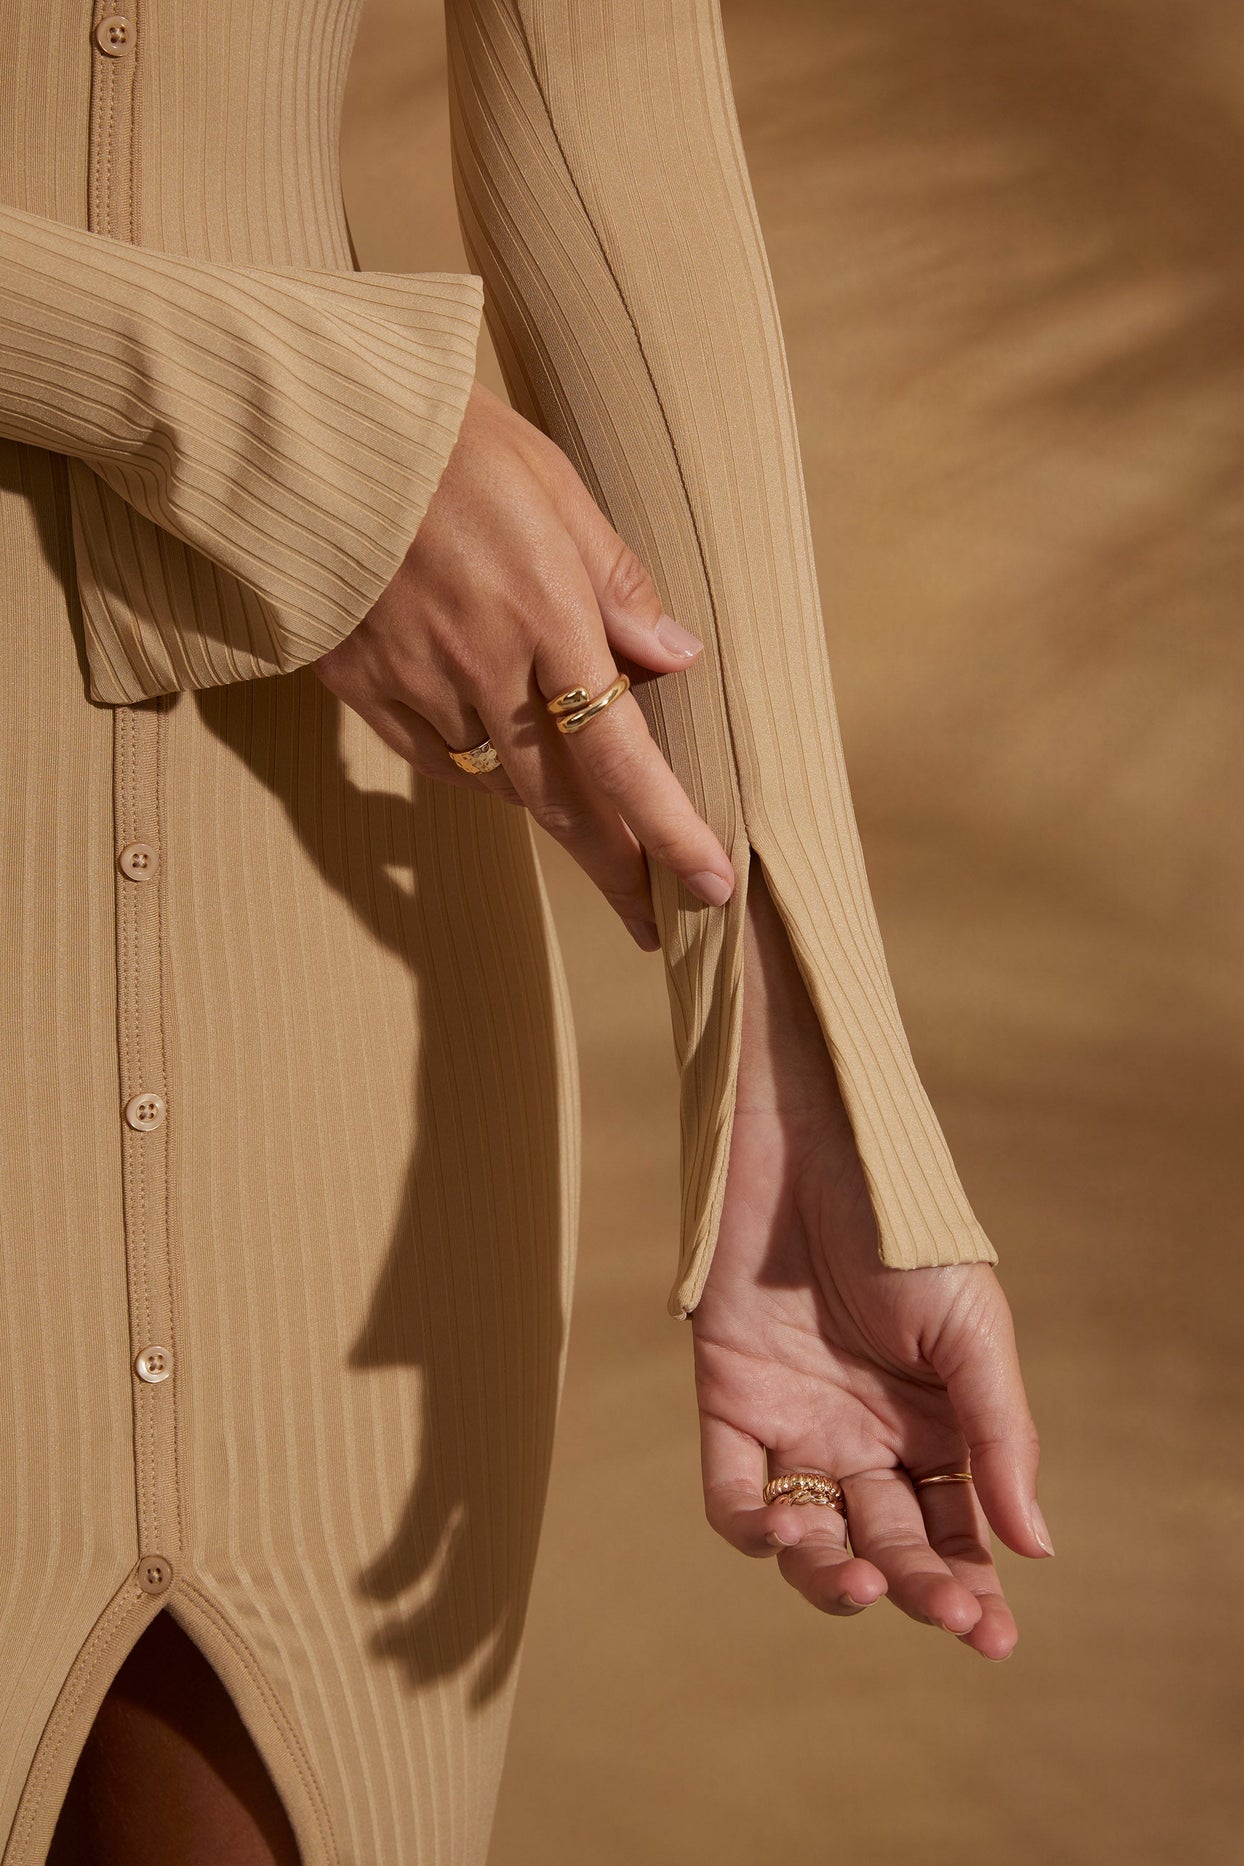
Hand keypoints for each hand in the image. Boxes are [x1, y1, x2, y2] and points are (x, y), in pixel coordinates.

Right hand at [313, 379, 734, 948]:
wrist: (314, 429)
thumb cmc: (450, 441)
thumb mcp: (556, 490)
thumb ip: (617, 583)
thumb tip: (678, 659)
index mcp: (547, 615)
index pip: (622, 753)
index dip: (668, 831)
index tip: (709, 887)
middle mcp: (483, 666)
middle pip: (559, 800)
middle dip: (612, 864)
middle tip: (649, 916)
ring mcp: (414, 681)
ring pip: (495, 782)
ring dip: (546, 810)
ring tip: (587, 829)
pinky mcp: (359, 683)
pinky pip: (429, 756)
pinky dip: (473, 770)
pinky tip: (497, 767)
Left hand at [692, 860, 1050, 1659]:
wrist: (813, 1146)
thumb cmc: (905, 1230)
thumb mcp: (972, 1331)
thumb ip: (998, 1438)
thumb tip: (1033, 1548)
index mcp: (936, 1429)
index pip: (954, 1533)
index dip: (970, 1589)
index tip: (991, 1636)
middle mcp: (865, 1439)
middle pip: (887, 1544)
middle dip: (915, 1587)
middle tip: (937, 1609)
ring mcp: (797, 1424)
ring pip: (810, 1537)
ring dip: (829, 1573)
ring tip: (854, 1577)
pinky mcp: (731, 1402)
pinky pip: (732, 1491)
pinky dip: (753, 1525)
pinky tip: (785, 1531)